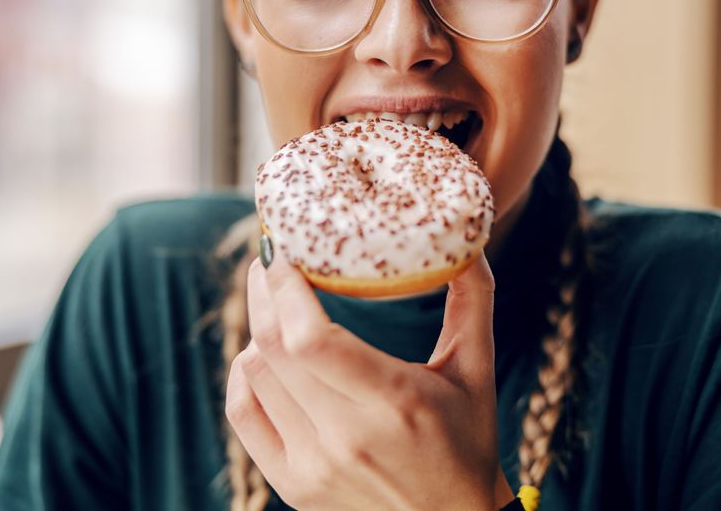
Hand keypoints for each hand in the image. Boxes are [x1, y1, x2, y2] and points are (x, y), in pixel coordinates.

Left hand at [225, 249, 511, 510]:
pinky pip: (243, 411)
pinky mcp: (292, 484)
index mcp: (395, 403)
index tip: (283, 248)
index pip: (311, 337)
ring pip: (254, 373)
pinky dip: (244, 372)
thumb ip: (474, 298)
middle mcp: (346, 437)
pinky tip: (261, 351)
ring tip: (275, 300)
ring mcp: (312, 465)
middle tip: (272, 257)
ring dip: (258, 326)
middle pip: (273, 346)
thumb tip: (468, 236)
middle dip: (264, 290)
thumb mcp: (478, 369)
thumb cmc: (468, 441)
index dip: (285, 286)